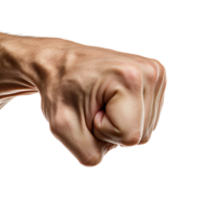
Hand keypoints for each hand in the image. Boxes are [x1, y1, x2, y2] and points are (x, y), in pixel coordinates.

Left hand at [37, 42, 168, 166]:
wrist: (59, 61)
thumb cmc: (59, 91)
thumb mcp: (64, 128)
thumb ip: (90, 154)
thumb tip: (110, 156)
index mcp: (130, 78)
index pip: (129, 136)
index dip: (102, 131)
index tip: (87, 110)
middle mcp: (151, 72)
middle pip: (143, 135)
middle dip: (113, 129)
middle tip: (93, 107)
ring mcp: (158, 73)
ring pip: (148, 129)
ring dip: (122, 124)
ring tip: (103, 102)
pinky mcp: (159, 77)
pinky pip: (150, 118)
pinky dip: (131, 116)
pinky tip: (115, 99)